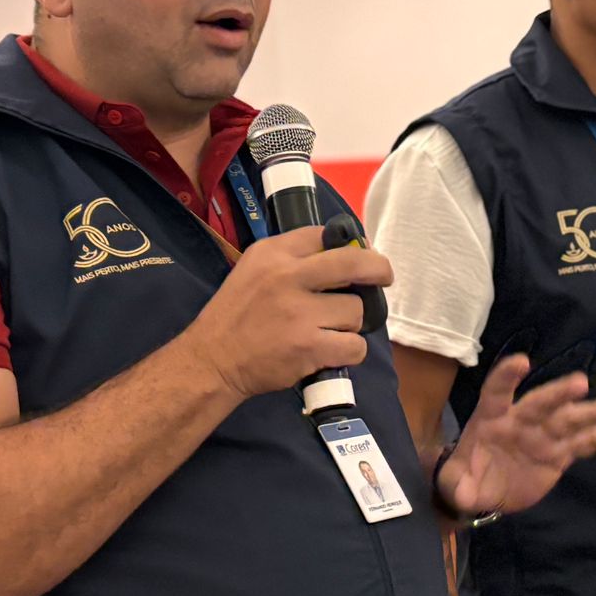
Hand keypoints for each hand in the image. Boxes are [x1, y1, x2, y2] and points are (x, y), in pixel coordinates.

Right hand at [183, 227, 393, 399]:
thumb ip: (291, 258)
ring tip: (331, 330)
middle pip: (354, 262)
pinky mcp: (309, 346)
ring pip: (356, 310)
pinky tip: (332, 351)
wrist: (212, 360)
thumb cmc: (236, 315)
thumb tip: (342, 253)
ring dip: (350, 323)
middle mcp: (287, 276)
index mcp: (273, 253)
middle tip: (383, 277)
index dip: (350, 244)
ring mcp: (299, 313)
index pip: (324, 235)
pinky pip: (355, 346)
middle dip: (378, 269)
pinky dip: (350, 351)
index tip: (360, 254)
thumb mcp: (253, 269)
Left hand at [439, 355, 595, 516]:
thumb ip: (458, 487)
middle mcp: (521, 420)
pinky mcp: (561, 453)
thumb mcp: (456, 484)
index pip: (497, 393)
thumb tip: (462, 494)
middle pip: (541, 403)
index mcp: (491, 419)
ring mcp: (544, 435)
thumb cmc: (466, 477)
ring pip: (570, 420)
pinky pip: (588, 443)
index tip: (522, 362)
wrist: (486, 490)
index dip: (506, 377)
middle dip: (559, 393)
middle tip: (580, 384)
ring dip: (591, 412)